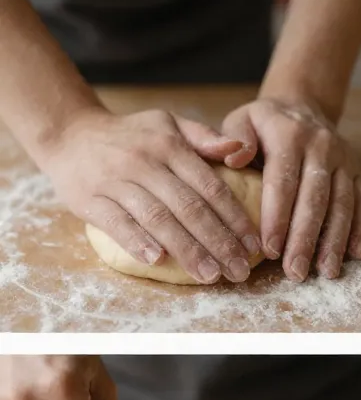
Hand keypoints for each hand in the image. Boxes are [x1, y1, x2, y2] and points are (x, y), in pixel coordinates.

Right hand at [40, 107, 260, 283]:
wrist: (69, 134)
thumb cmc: (129, 136)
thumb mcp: (167, 124)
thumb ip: (203, 138)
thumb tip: (239, 149)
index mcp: (170, 147)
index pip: (210, 186)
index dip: (234, 218)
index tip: (252, 245)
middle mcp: (145, 162)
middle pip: (189, 207)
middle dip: (218, 242)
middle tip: (238, 271)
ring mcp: (117, 180)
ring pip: (158, 218)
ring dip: (186, 249)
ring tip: (209, 275)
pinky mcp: (90, 199)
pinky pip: (117, 223)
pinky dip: (136, 241)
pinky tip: (156, 260)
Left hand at [222, 96, 360, 279]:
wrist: (303, 105)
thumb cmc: (265, 125)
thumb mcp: (242, 120)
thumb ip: (234, 139)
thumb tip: (233, 159)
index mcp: (289, 134)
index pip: (283, 181)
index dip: (277, 218)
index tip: (269, 250)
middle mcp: (321, 145)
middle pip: (315, 198)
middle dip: (305, 238)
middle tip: (295, 272)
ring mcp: (344, 160)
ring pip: (342, 204)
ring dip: (335, 241)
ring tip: (326, 271)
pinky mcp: (358, 172)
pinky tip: (355, 254)